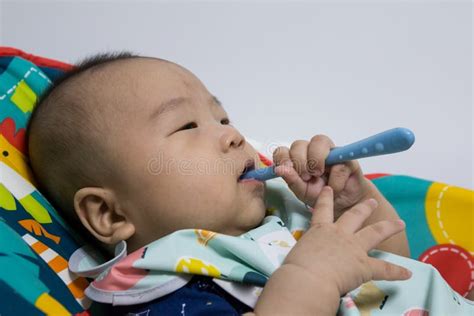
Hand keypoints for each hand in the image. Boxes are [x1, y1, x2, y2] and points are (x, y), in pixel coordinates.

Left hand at [273, 135, 371, 217]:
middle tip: (306, 177)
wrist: (343, 204)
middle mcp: (312, 152)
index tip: (287, 170)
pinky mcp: (347, 159)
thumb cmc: (321, 195)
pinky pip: (339, 162)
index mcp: (298, 159)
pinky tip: (334, 188)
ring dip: (316, 160)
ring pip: (319, 141)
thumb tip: (279, 169)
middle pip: (299, 144)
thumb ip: (291, 180)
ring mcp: (330, 152)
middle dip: (299, 161)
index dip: (283, 158)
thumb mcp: (302, 191)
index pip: (284, 150)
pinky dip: (335, 179)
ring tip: (319, 176)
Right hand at [282, 186, 411, 295]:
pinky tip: (407, 273)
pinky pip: (384, 268)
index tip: (329, 188)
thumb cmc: (296, 267)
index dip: (326, 198)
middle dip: (364, 208)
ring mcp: (354, 248)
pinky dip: (396, 271)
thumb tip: (302, 261)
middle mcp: (339, 234)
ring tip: (400, 223)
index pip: (322, 209)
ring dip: (389, 227)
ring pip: (375, 233)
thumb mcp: (297, 253)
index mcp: (320, 230)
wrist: (307, 277)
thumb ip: (304, 253)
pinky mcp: (364, 265)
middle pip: (354, 216)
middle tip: (372, 202)